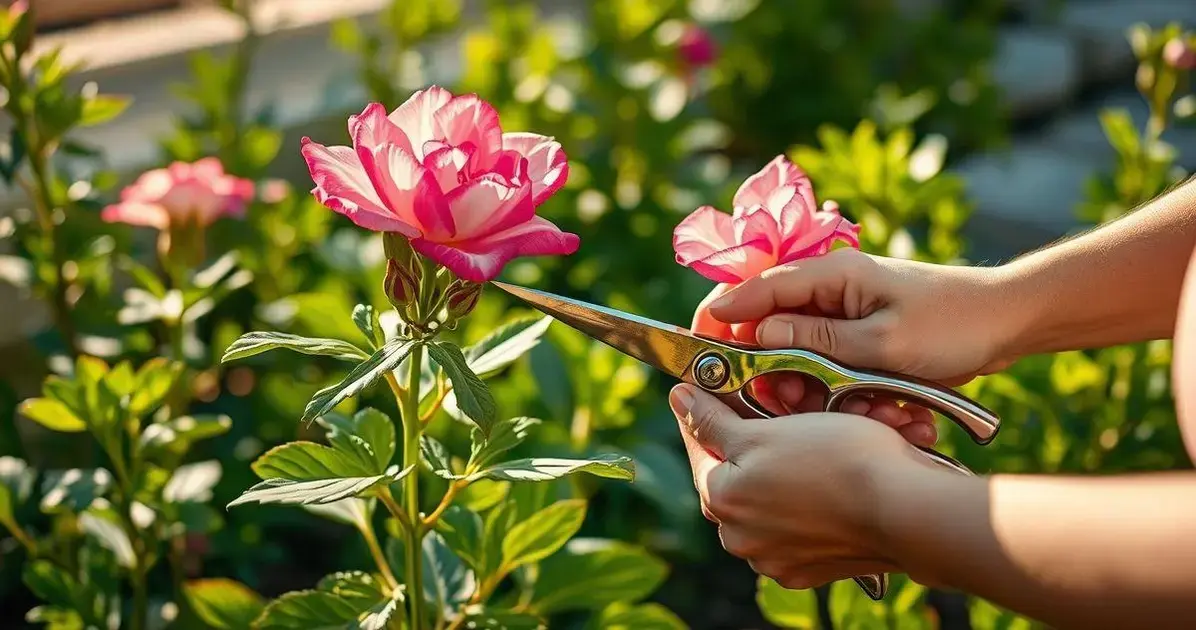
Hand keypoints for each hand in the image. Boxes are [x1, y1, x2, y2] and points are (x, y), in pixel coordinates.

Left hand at [669, 383, 926, 588]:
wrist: (906, 508)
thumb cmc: (839, 462)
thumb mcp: (765, 431)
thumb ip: (713, 420)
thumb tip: (677, 400)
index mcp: (720, 502)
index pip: (701, 447)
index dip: (711, 412)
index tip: (717, 389)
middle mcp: (742, 539)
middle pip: (738, 475)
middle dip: (757, 438)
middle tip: (780, 408)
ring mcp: (779, 558)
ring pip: (774, 496)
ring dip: (789, 465)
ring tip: (816, 435)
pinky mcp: (816, 567)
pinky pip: (806, 520)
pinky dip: (816, 494)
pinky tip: (835, 472)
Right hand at [692, 276, 938, 446]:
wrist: (1008, 322)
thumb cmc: (952, 324)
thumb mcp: (882, 342)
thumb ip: (816, 339)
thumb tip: (758, 334)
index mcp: (829, 275)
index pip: (754, 288)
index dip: (719, 317)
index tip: (695, 349)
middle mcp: (828, 290)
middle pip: (768, 328)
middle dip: (777, 373)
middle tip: (796, 405)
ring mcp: (843, 313)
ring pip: (798, 355)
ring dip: (819, 390)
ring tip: (868, 410)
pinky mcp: (857, 337)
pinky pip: (828, 366)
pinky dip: (844, 392)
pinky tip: (883, 410)